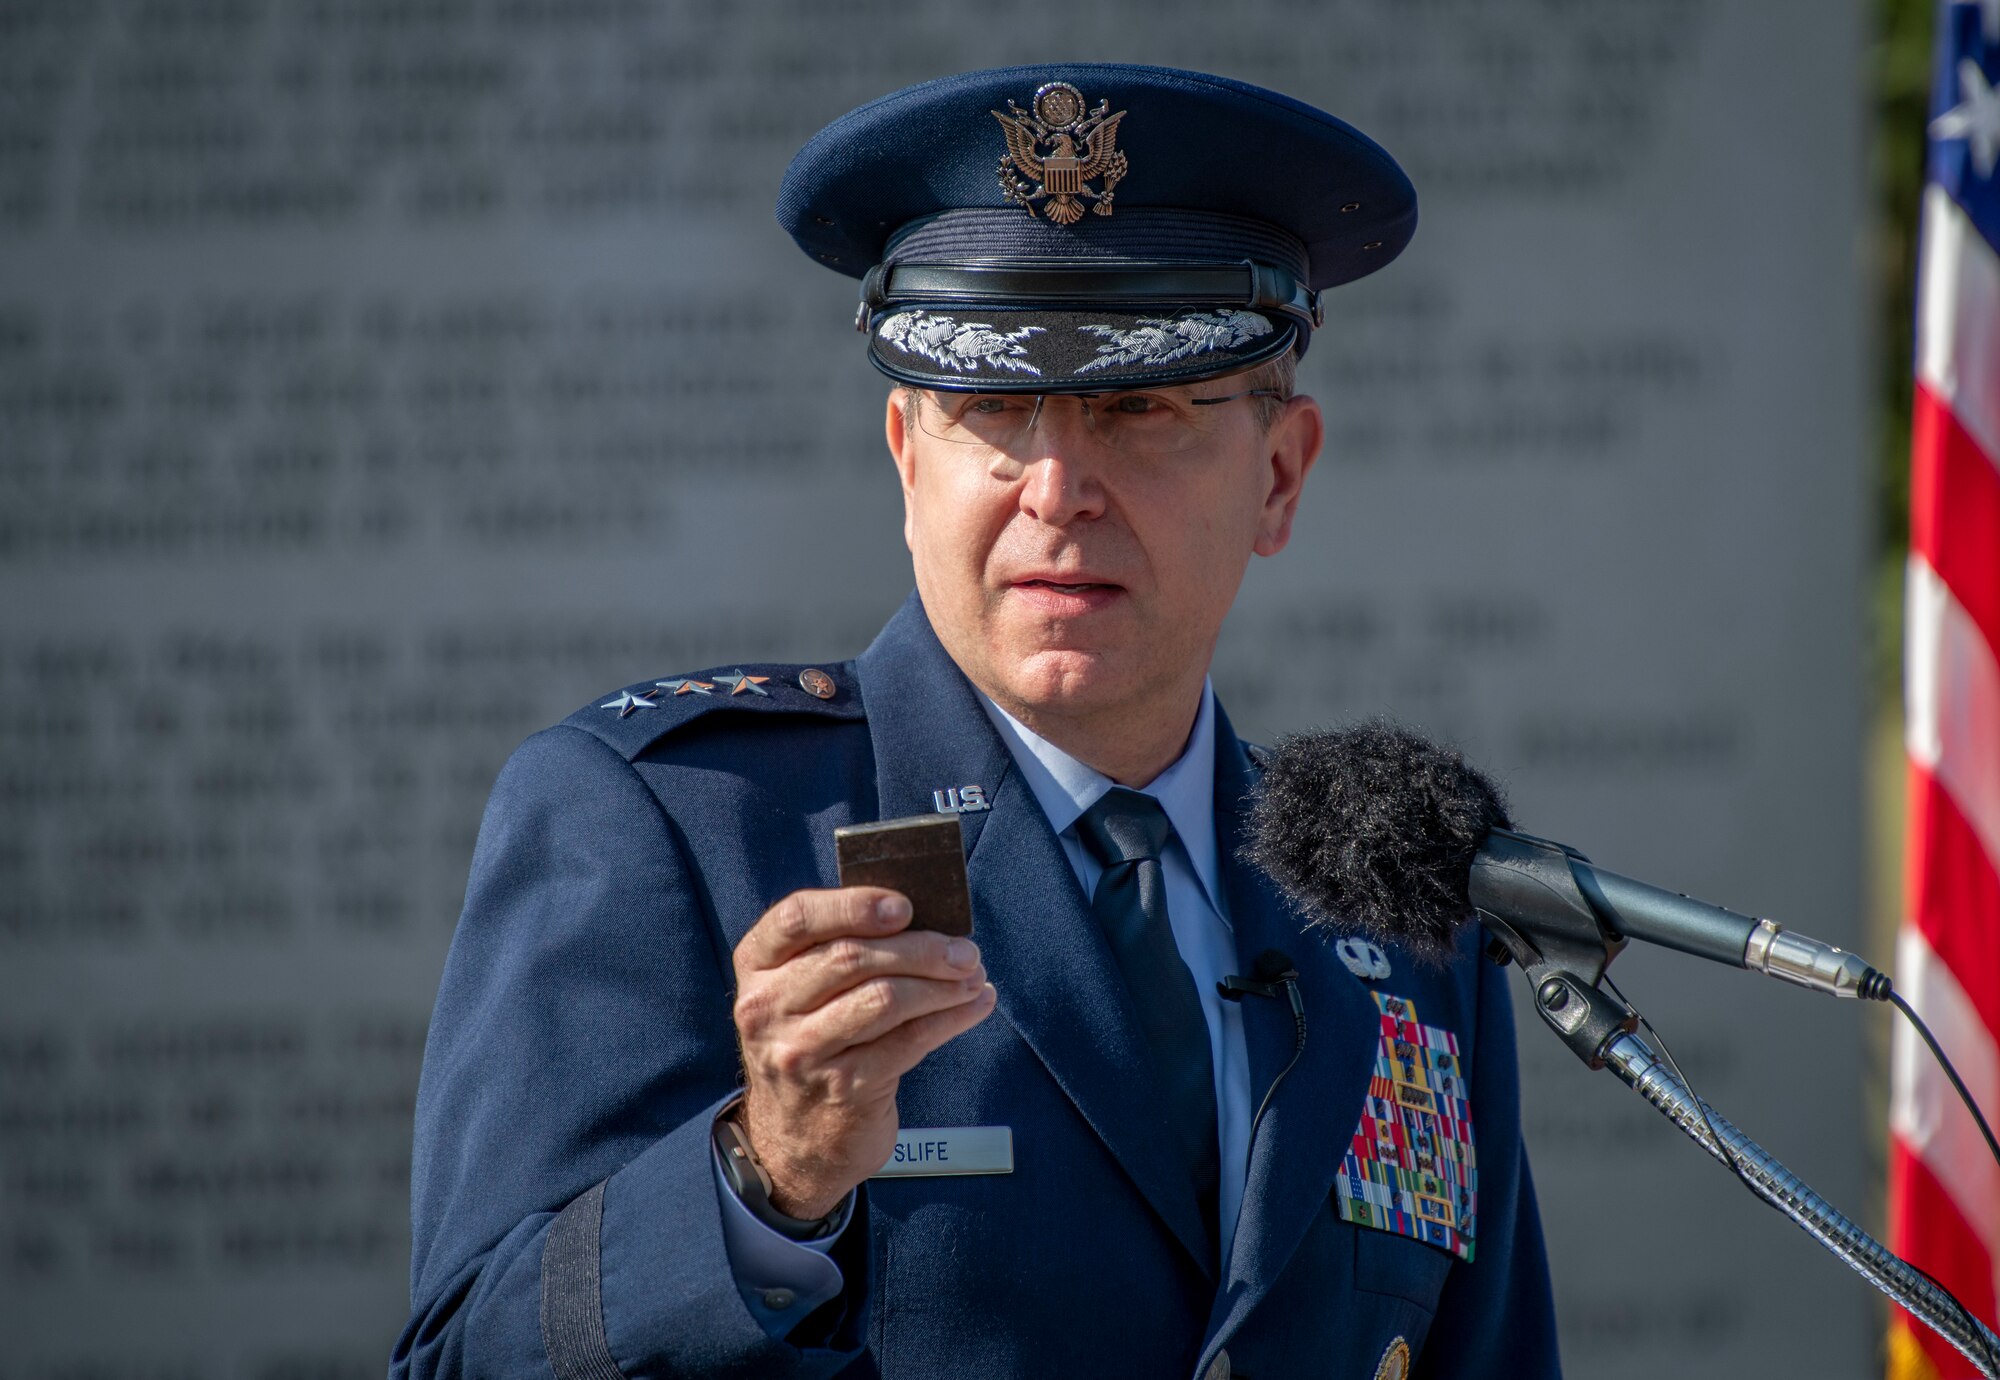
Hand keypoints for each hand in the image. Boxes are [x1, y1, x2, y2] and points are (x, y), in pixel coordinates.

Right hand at [731, 887, 995, 1218]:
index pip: (797, 918)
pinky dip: (951, 1018)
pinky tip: (974, 1006)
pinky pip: (909, 1041)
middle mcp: (768, 1007)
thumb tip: (926, 917)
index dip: (854, 905)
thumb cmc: (813, 1043)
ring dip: (941, 984)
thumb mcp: (801, 993)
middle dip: (920, 948)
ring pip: (885, 999)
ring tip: (974, 977)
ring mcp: (802, 1051)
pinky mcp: (843, 1088)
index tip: (905, 906)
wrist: (794, 1141)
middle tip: (965, 950)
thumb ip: (840, 948)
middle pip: (852, 958)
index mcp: (757, 966)